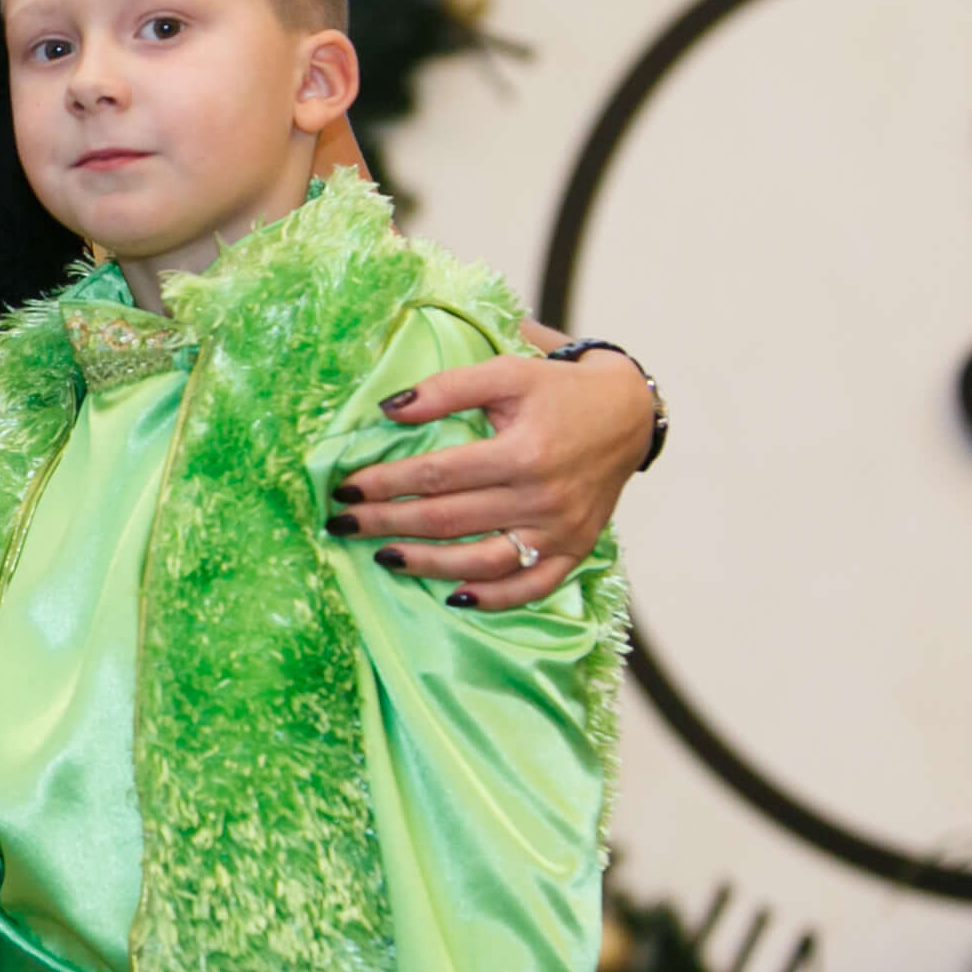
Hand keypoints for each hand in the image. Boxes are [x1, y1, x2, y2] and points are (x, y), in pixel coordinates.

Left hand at [328, 334, 651, 611]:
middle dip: (388, 524)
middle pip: (450, 519)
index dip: (386, 483)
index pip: (437, 474)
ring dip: (427, 565)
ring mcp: (560, 530)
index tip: (346, 488)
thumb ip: (448, 388)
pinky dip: (492, 598)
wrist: (628, 413)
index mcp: (523, 451)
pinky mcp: (576, 549)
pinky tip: (453, 595)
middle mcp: (542, 496)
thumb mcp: (506, 373)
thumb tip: (388, 409)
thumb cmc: (558, 390)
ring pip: (483, 562)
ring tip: (384, 558)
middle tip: (343, 524)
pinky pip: (532, 586)